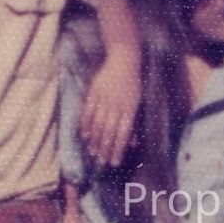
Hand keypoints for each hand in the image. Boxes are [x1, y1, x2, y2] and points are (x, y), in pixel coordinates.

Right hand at [79, 49, 138, 166]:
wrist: (123, 60)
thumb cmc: (133, 84)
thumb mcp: (138, 103)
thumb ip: (134, 124)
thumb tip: (133, 144)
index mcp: (130, 109)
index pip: (123, 134)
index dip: (118, 149)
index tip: (114, 162)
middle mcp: (117, 106)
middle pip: (109, 131)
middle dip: (105, 148)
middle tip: (101, 161)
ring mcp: (104, 99)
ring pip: (98, 124)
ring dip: (95, 139)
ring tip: (93, 151)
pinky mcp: (94, 92)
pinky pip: (88, 111)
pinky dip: (86, 124)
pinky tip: (85, 135)